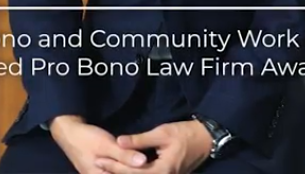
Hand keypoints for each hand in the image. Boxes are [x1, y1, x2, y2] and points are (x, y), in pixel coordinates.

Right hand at [48, 116, 150, 173]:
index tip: (154, 167)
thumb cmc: (87, 139)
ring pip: (122, 173)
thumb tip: (144, 162)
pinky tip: (139, 162)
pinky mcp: (104, 171)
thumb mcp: (106, 145)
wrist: (70, 133)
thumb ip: (124, 155)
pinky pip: (118, 172)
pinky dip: (127, 168)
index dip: (140, 173)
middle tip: (154, 165)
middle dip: (137, 171)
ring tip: (149, 164)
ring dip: (133, 170)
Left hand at [95, 120, 213, 173]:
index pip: (131, 172)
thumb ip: (140, 140)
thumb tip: (118, 141)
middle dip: (114, 173)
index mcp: (162, 171)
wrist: (207, 139)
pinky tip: (122, 170)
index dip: (114, 166)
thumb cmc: (186, 134)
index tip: (98, 159)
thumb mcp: (162, 133)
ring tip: (106, 169)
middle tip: (97, 165)